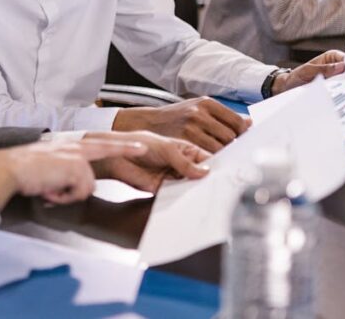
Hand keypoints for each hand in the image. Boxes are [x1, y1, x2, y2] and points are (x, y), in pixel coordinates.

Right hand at [0, 138, 147, 207]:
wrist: (10, 168)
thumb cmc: (22, 171)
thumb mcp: (48, 169)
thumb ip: (64, 173)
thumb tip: (70, 186)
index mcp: (68, 147)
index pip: (98, 143)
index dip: (118, 145)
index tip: (136, 144)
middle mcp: (74, 148)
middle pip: (107, 147)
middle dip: (127, 148)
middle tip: (143, 148)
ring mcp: (76, 156)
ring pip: (87, 186)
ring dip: (69, 194)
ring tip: (51, 189)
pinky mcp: (75, 167)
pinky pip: (79, 192)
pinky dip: (64, 197)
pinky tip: (51, 190)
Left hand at [88, 131, 210, 192]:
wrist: (118, 156)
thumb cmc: (141, 143)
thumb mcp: (167, 148)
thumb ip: (185, 162)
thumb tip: (204, 171)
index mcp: (186, 151)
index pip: (206, 159)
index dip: (215, 167)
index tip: (226, 175)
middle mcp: (182, 165)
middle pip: (199, 176)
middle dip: (207, 182)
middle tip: (217, 188)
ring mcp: (173, 177)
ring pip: (189, 187)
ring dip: (195, 191)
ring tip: (206, 196)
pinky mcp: (163, 190)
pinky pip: (176, 195)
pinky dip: (182, 199)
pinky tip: (189, 201)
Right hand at [113, 97, 248, 152]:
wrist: (148, 123)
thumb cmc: (177, 117)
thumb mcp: (199, 108)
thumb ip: (223, 116)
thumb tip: (249, 123)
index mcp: (207, 103)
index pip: (237, 122)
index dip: (241, 134)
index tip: (239, 140)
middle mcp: (199, 113)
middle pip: (230, 137)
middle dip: (230, 145)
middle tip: (225, 149)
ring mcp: (190, 127)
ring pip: (219, 148)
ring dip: (220, 154)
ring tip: (213, 154)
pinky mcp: (182, 141)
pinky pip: (205, 155)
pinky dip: (208, 159)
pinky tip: (204, 159)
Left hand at [272, 50, 344, 94]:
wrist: (288, 88)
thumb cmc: (296, 76)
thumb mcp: (308, 71)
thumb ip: (323, 69)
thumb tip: (341, 67)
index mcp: (331, 57)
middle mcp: (335, 66)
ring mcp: (335, 78)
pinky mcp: (332, 89)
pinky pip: (340, 91)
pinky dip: (340, 94)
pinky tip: (341, 98)